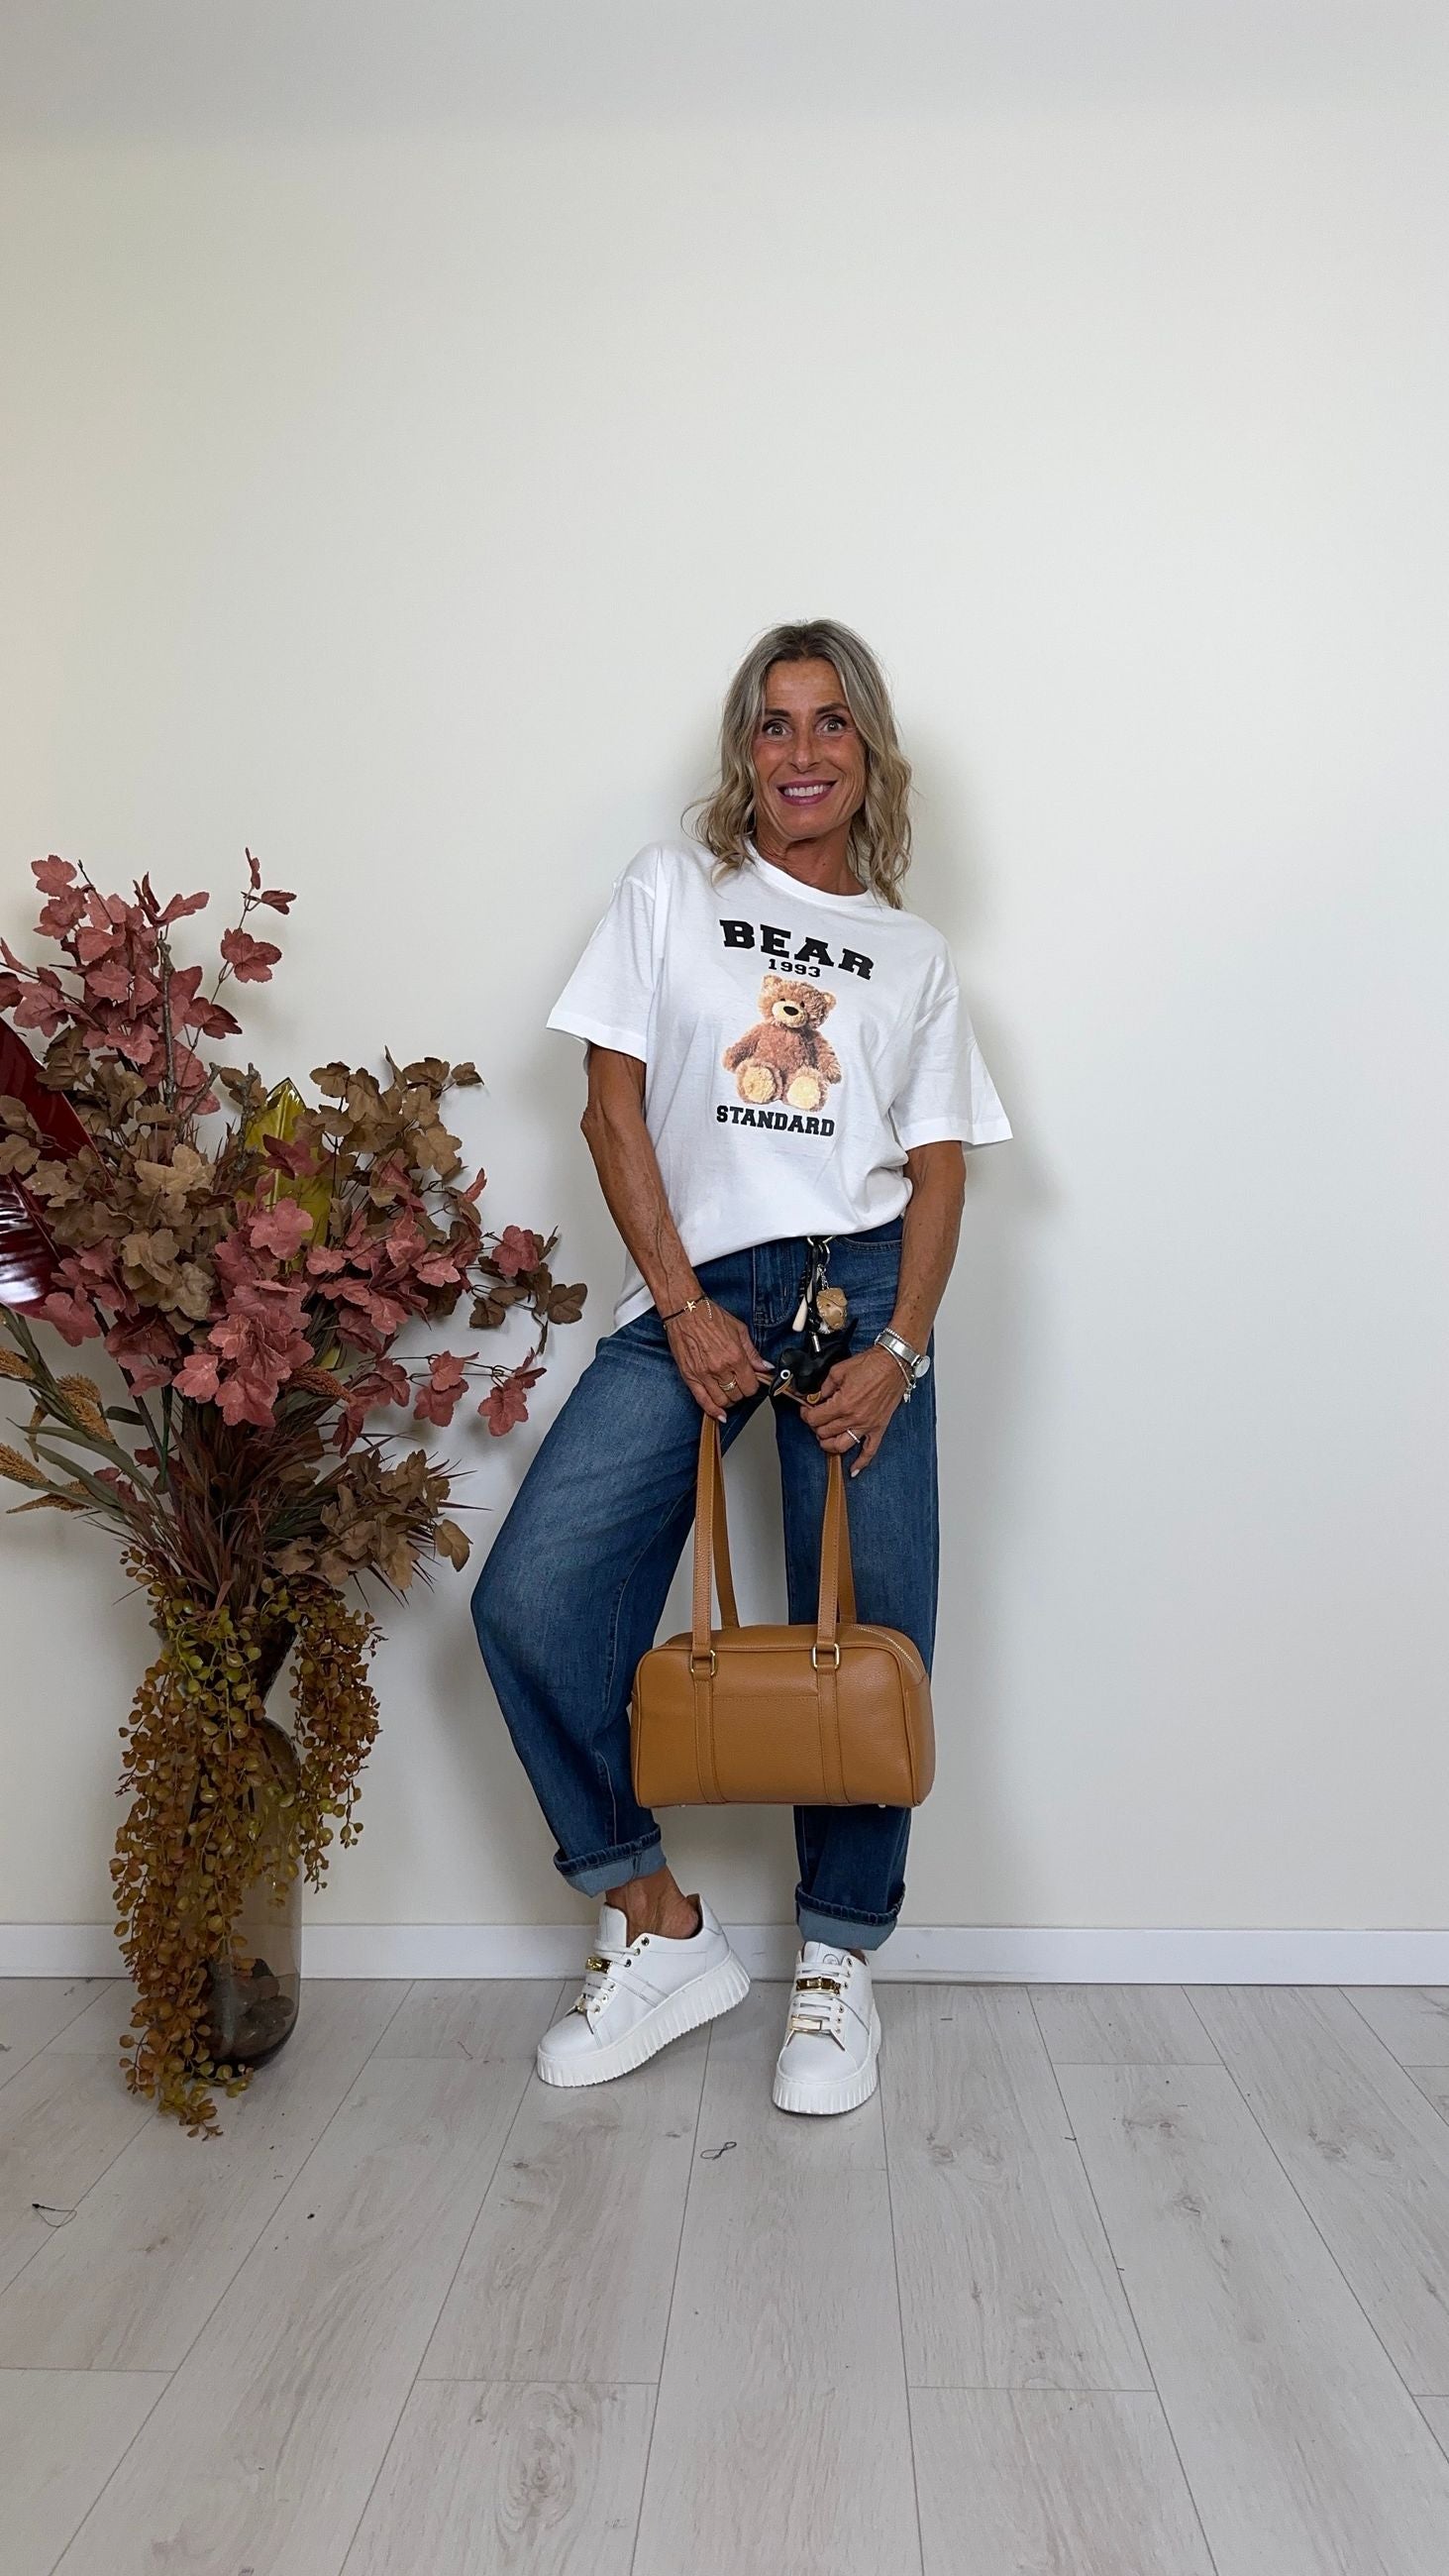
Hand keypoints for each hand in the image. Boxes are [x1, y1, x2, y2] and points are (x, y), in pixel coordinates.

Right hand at [664, 1299, 772, 1421]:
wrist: (684, 1311)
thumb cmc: (710, 1316)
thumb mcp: (739, 1330)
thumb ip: (753, 1352)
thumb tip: (765, 1367)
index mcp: (734, 1356)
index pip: (751, 1386)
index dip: (753, 1386)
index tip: (751, 1381)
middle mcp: (720, 1368)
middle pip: (737, 1395)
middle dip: (741, 1392)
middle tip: (739, 1384)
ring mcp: (703, 1374)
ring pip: (722, 1401)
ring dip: (728, 1400)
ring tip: (728, 1391)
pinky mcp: (689, 1376)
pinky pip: (702, 1401)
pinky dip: (712, 1410)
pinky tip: (719, 1413)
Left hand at [803, 1346, 908, 1474]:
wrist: (894, 1364)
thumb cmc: (871, 1365)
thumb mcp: (839, 1371)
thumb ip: (824, 1387)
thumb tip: (815, 1397)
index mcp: (843, 1404)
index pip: (815, 1419)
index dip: (806, 1415)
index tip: (807, 1410)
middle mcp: (854, 1418)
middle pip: (825, 1433)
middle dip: (816, 1426)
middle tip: (816, 1418)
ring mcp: (867, 1425)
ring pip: (841, 1446)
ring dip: (829, 1445)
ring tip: (825, 1438)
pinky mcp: (878, 1428)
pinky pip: (870, 1451)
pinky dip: (861, 1463)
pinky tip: (853, 1470)